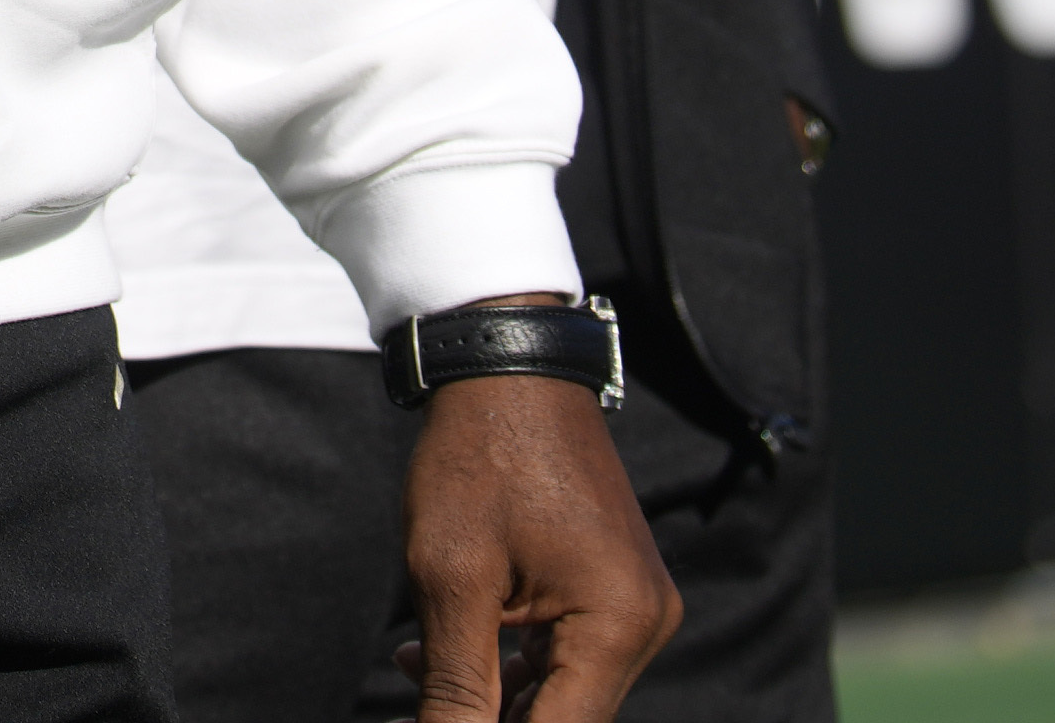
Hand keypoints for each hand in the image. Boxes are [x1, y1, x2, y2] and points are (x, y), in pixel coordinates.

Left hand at [400, 335, 675, 722]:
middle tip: (414, 698)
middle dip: (485, 717)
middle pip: (563, 716)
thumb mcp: (451, 578)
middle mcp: (644, 623)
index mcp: (618, 625)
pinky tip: (431, 645)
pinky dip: (502, 659)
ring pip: (558, 690)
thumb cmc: (478, 459)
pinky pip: (563, 652)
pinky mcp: (611, 588)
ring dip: (486, 691)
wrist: (506, 367)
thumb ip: (454, 683)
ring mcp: (633, 605)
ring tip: (410, 660)